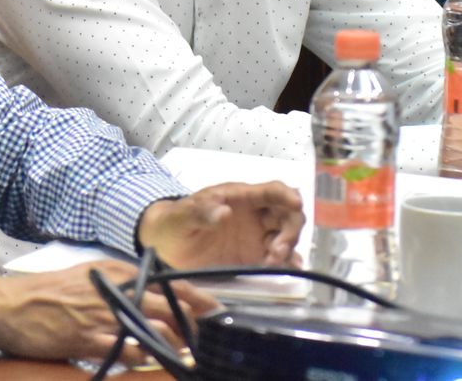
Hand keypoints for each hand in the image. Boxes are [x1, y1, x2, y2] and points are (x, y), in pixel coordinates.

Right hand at [0, 258, 217, 362]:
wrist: (10, 306)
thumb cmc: (48, 291)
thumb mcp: (88, 274)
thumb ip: (119, 282)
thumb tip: (149, 293)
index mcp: (117, 271)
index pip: (169, 282)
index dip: (195, 297)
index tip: (213, 309)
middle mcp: (115, 290)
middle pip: (170, 309)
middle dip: (191, 327)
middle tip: (200, 340)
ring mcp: (103, 317)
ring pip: (155, 334)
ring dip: (172, 348)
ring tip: (181, 357)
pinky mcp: (89, 341)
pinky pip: (127, 353)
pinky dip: (141, 360)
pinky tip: (145, 362)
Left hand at [136, 180, 304, 269]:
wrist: (165, 246)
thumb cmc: (174, 222)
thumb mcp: (183, 215)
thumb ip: (201, 212)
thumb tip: (224, 212)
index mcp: (240, 197)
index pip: (271, 190)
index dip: (286, 194)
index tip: (296, 203)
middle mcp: (254, 215)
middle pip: (287, 214)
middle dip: (290, 230)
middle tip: (277, 250)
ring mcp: (256, 236)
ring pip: (286, 236)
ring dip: (287, 248)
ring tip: (270, 263)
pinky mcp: (253, 256)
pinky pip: (278, 257)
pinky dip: (286, 262)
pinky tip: (284, 270)